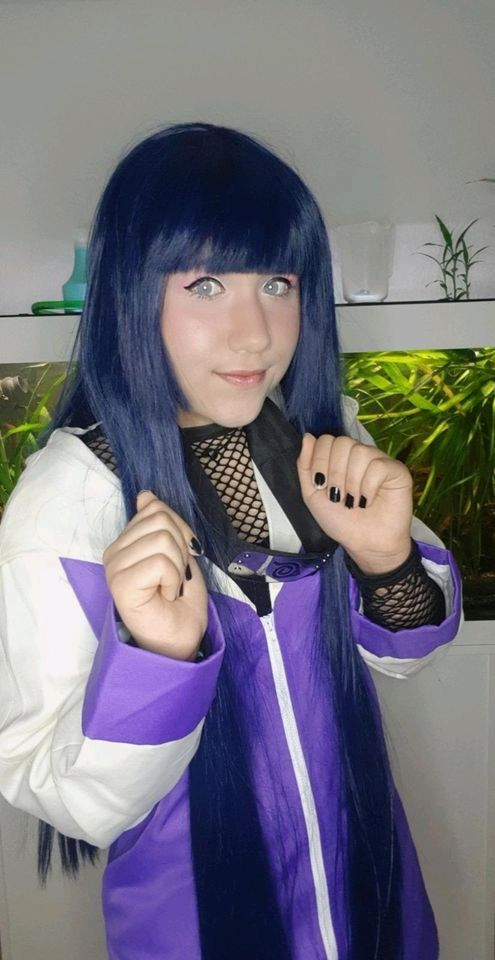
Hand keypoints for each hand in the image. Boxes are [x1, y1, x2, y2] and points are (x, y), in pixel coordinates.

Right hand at [103, 491, 207, 659]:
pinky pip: (160, 562)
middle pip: (160, 520)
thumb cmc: (179, 602)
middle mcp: (113, 552)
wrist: (180, 639)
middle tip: (173, 577)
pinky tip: (163, 597)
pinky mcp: (120, 583)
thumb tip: (146, 495)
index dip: (180, 531)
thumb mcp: (178, 552)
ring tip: (167, 588)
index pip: (155, 509)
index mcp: (125, 542)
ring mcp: (114, 568)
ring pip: (162, 539)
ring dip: (177, 567)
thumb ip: (164, 524)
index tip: (179, 560)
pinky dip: (172, 580)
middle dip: (180, 549)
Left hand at [297, 434, 412, 573]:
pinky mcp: (397, 470)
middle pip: (342, 442)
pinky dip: (368, 486)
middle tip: (337, 496)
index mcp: (339, 457)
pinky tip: (368, 501)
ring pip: (360, 452)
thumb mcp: (312, 494)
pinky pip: (378, 465)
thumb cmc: (340, 521)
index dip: (320, 461)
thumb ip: (305, 466)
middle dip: (334, 472)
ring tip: (352, 502)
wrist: (365, 544)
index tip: (321, 485)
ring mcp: (379, 460)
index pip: (326, 439)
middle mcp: (359, 454)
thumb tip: (308, 436)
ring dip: (351, 482)